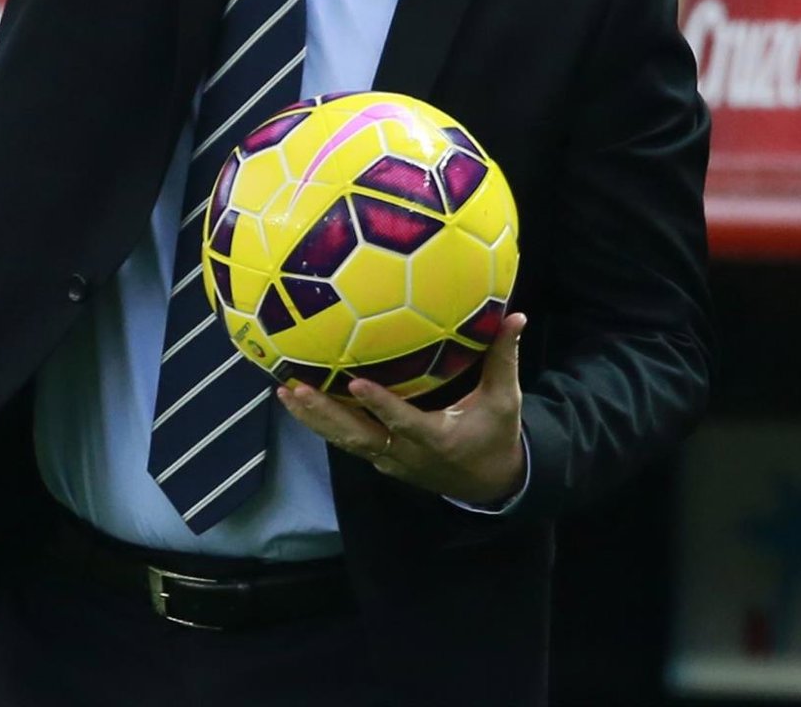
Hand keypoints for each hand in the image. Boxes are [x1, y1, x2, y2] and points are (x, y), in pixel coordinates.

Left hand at [277, 312, 526, 505]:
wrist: (491, 484)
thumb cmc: (495, 435)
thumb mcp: (505, 400)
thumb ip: (503, 358)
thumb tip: (515, 314)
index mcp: (438, 438)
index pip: (405, 421)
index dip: (380, 405)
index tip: (354, 383)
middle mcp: (408, 454)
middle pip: (360, 436)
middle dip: (326, 414)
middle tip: (296, 388)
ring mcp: (392, 461)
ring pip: (347, 442)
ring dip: (315, 420)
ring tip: (285, 393)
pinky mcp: (383, 461)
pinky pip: (348, 443)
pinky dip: (322, 426)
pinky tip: (298, 405)